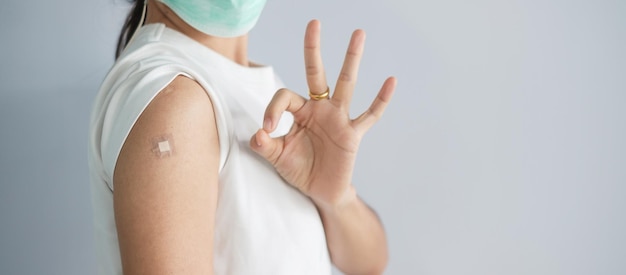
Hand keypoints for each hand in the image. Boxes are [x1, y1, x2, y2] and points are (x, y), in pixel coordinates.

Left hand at [250, 20, 396, 207]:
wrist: (321, 192)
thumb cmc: (300, 170)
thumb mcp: (277, 157)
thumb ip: (264, 146)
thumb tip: (258, 134)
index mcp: (299, 112)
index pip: (284, 96)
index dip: (272, 110)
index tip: (267, 131)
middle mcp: (319, 108)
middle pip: (316, 73)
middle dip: (313, 49)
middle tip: (314, 23)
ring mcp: (338, 119)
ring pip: (346, 84)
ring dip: (351, 59)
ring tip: (358, 33)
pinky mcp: (353, 134)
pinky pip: (369, 115)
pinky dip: (381, 100)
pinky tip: (391, 81)